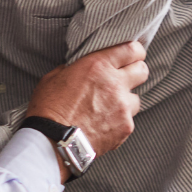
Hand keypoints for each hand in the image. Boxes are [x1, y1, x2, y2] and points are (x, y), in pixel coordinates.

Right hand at [26, 41, 147, 157]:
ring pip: (136, 98)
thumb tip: (82, 67)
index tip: (130, 55)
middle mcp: (115, 84)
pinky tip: (103, 123)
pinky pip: (129, 119)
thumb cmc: (49, 108)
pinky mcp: (126, 127)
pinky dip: (119, 120)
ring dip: (126, 99)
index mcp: (98, 66)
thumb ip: (75, 68)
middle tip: (123, 77)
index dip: (133, 51)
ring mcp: (123, 107)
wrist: (54, 141)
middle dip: (135, 71)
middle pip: (142, 70)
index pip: (131, 50)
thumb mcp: (54, 76)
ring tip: (109, 106)